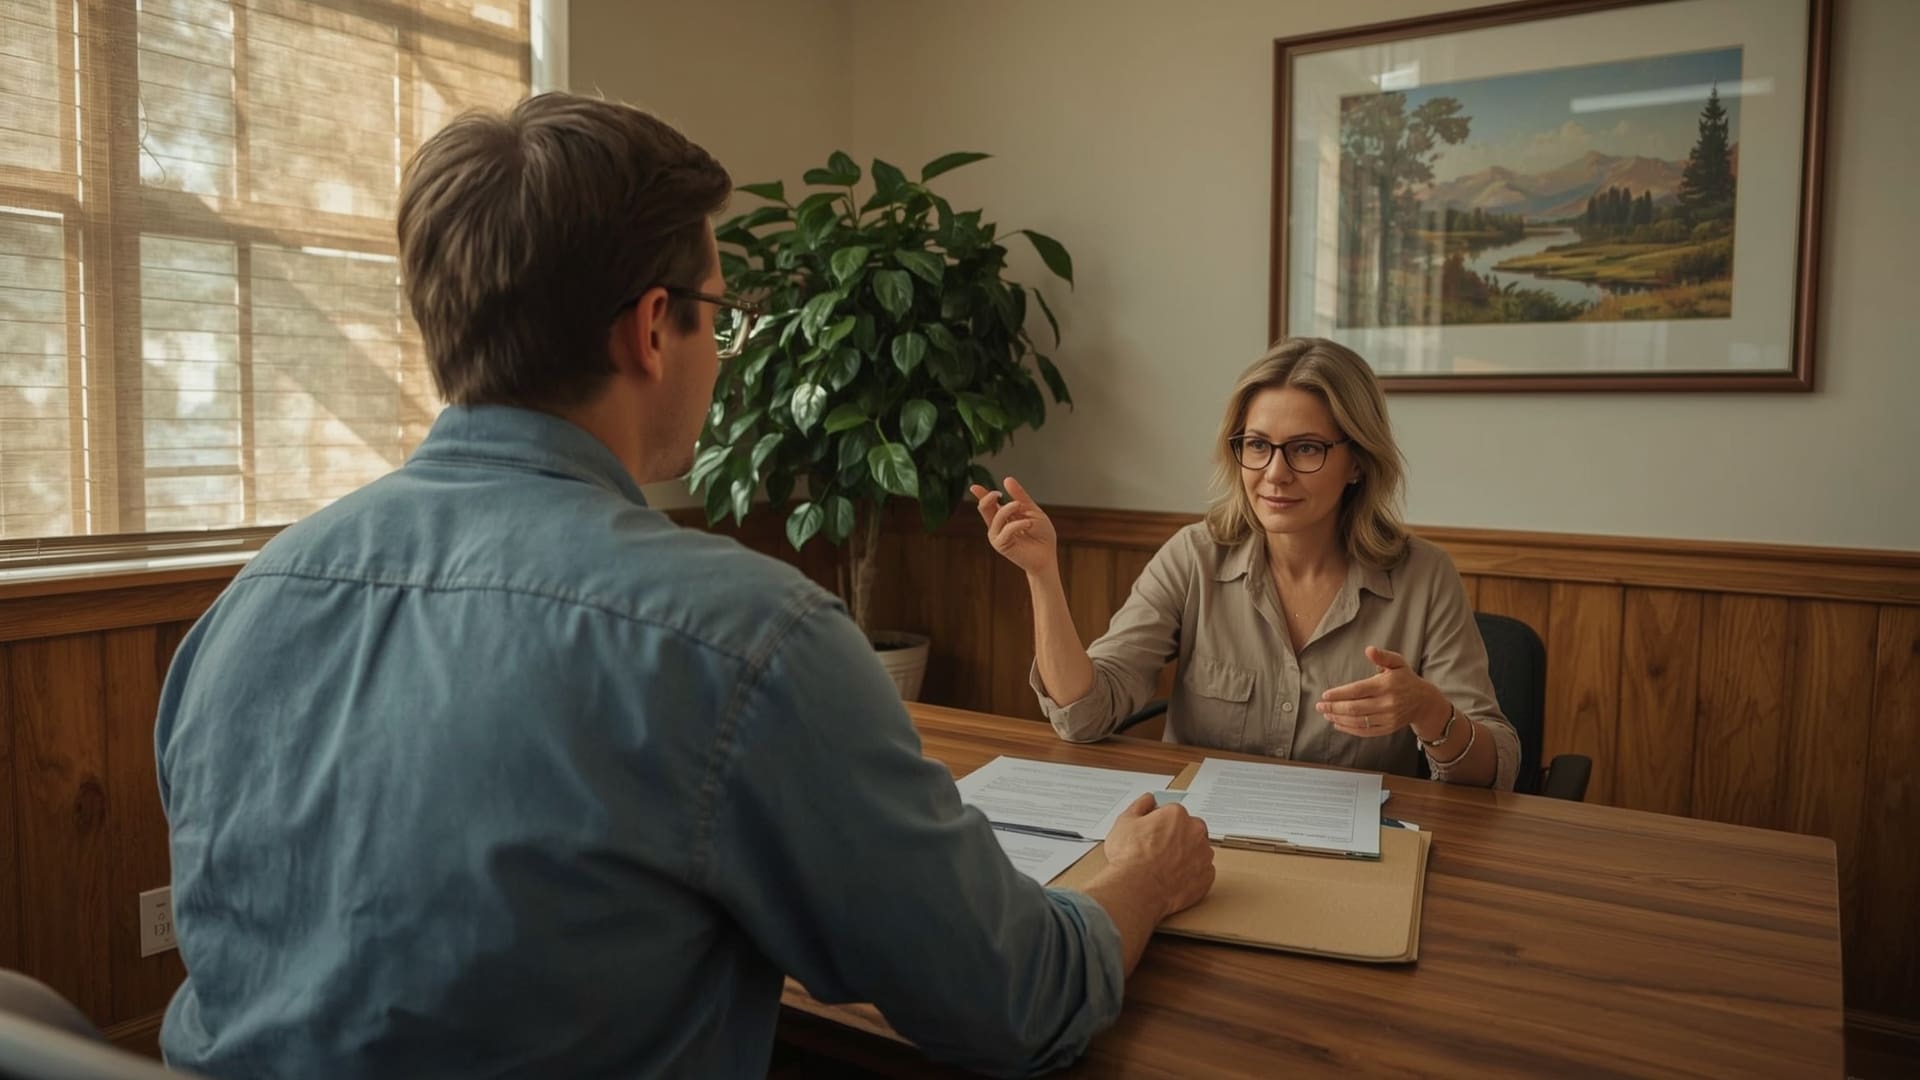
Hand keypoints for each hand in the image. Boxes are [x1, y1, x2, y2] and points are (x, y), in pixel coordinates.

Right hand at [969, 476, 1058, 578]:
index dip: (981, 494)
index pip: (988, 504)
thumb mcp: (1032, 510)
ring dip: (1009, 509)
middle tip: (1000, 494)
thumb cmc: (1042, 535)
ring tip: (1024, 511)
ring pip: (996, 516)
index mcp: (1003, 517)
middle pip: (984, 507)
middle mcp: (997, 526)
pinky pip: (1005, 530)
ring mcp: (997, 536)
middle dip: (990, 497)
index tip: (974, 486)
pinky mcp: (1000, 545)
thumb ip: (1020, 496)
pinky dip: (1018, 524)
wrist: (1047, 555)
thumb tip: (1006, 479)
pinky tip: (1028, 525)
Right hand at [1102, 793, 1214, 917]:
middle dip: (1178, 837)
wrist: (1135, 891)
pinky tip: (1174, 879)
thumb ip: (1139, 806)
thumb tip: (1148, 800)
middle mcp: (1195, 832)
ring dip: (1187, 856)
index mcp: (1176, 815)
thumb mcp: (1124, 822)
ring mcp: (1203, 856)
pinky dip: (1192, 875)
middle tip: (1159, 851)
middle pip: (1190, 830)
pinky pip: (1203, 872)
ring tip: (1165, 868)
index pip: (1173, 813)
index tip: (1152, 835)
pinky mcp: (1207, 878)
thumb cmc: (1129, 858)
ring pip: (1198, 851)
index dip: (1160, 824)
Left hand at [1316, 646, 1449, 738]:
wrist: (1424, 702)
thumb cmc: (1406, 679)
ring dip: (1338, 718)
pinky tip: (1338, 723)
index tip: (1325, 695)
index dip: (1339, 694)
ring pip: (1358, 721)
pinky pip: (1365, 731)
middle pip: (1354, 708)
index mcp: (1386, 685)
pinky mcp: (1387, 728)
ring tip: (1326, 713)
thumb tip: (1369, 649)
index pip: (1357, 690)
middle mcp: (1387, 703)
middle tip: (1319, 706)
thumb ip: (1382, 656)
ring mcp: (1387, 718)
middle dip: (1334, 707)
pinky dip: (1349, 729)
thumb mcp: (1398, 662)